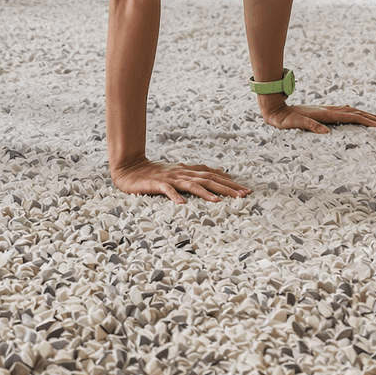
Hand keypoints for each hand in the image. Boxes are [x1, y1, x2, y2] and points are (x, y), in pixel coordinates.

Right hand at [112, 157, 251, 204]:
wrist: (129, 169)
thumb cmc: (154, 175)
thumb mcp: (177, 175)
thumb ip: (194, 176)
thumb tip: (215, 178)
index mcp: (187, 172)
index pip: (212, 175)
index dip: (229, 183)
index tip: (246, 191)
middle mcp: (182, 173)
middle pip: (208, 179)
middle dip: (226, 187)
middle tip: (243, 195)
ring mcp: (170, 178)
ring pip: (191, 184)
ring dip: (206, 192)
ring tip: (219, 201)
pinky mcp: (156, 184)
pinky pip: (167, 190)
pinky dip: (175, 196)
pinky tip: (182, 205)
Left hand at [261, 102, 375, 133]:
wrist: (274, 108)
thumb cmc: (284, 119)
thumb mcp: (295, 124)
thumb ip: (310, 126)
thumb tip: (326, 133)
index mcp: (325, 114)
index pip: (351, 117)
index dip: (367, 121)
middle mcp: (327, 109)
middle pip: (355, 112)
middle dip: (372, 117)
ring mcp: (325, 109)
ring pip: (350, 110)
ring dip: (365, 114)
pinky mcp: (321, 111)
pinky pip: (343, 111)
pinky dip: (354, 112)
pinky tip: (355, 113)